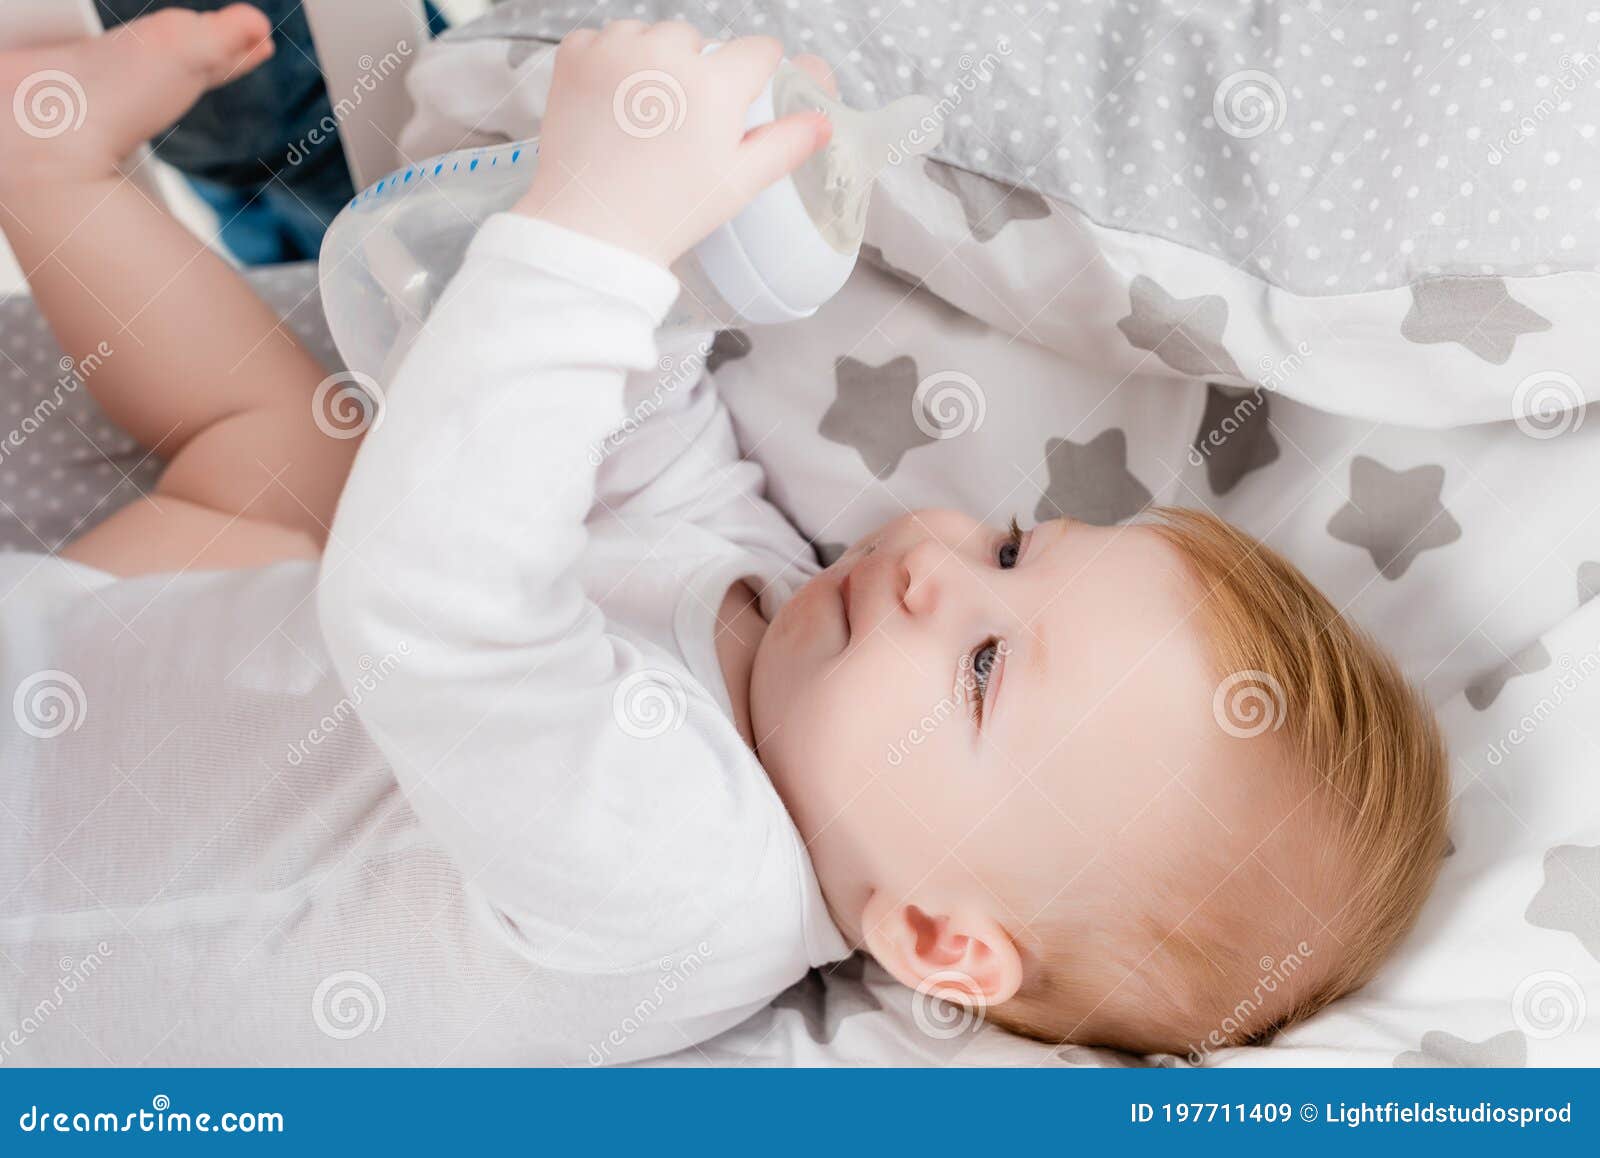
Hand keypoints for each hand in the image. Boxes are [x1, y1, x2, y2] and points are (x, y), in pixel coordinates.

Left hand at [513, 21, 831, 266]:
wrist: (590, 229)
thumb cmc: (667, 212)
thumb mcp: (737, 183)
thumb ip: (784, 145)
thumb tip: (822, 124)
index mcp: (714, 85)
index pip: (758, 49)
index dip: (756, 72)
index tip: (742, 93)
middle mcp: (665, 55)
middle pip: (695, 40)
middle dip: (693, 69)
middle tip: (680, 121)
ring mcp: (615, 51)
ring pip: (647, 35)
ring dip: (648, 60)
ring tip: (643, 112)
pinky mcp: (574, 56)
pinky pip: (601, 39)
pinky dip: (606, 63)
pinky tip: (610, 103)